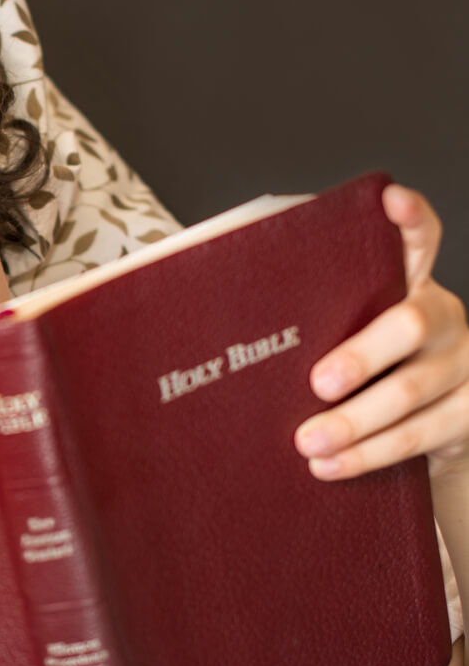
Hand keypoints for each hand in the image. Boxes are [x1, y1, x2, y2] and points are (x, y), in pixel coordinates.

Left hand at [294, 184, 468, 480]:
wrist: (428, 426)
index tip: (387, 199)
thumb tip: (221, 310)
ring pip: (412, 392)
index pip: (419, 238)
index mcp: (410, 285)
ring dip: (355, 422)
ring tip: (307, 442)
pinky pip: (419, 437)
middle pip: (411, 323)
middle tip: (316, 383)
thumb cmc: (356, 369)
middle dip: (361, 355)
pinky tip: (329, 466)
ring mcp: (463, 366)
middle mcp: (444, 317)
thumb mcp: (342, 332)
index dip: (408, 218)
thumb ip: (311, 317)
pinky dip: (368, 454)